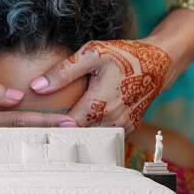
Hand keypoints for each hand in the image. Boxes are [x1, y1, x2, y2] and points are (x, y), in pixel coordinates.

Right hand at [0, 78, 75, 171]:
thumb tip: (17, 97)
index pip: (16, 123)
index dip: (43, 123)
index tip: (67, 123)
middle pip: (20, 144)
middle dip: (49, 141)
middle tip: (76, 139)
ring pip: (12, 156)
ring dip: (38, 152)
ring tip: (64, 146)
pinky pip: (1, 161)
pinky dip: (21, 157)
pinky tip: (38, 154)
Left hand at [29, 39, 172, 133]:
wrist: (159, 63)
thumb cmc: (124, 55)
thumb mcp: (92, 54)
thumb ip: (63, 72)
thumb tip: (36, 87)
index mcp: (99, 104)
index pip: (66, 127)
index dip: (49, 126)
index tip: (35, 124)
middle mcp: (111, 120)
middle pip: (77, 136)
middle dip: (59, 132)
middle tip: (40, 128)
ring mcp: (121, 127)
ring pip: (91, 139)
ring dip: (75, 134)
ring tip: (57, 128)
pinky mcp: (127, 129)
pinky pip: (104, 137)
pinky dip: (92, 133)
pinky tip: (79, 125)